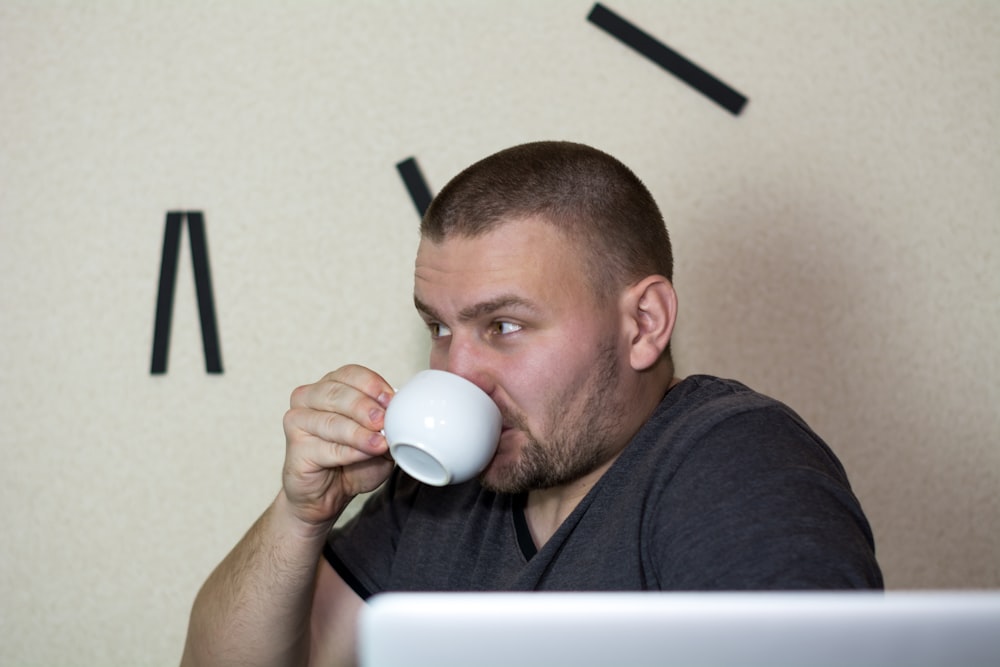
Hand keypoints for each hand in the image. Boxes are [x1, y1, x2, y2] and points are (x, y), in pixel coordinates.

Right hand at [281, 364, 395, 526]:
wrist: (330, 494)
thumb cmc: (353, 461)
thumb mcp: (379, 439)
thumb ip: (387, 426)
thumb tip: (396, 416)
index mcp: (331, 386)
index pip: (350, 374)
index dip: (371, 384)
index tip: (390, 400)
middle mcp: (309, 398)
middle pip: (337, 393)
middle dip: (364, 407)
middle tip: (382, 421)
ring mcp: (298, 422)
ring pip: (330, 421)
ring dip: (358, 433)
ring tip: (379, 444)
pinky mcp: (295, 449)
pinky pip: (325, 448)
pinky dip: (349, 452)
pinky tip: (365, 454)